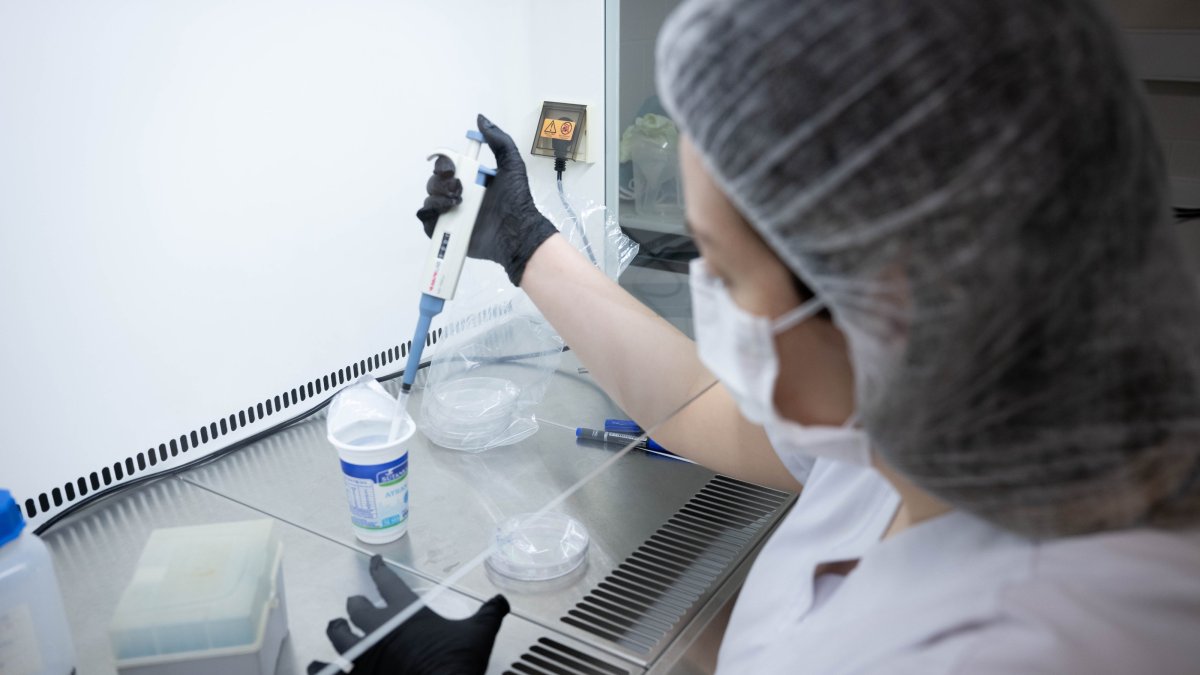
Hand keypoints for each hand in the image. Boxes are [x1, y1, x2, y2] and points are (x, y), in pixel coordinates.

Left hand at [308, 554, 509, 674]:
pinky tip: (318, 667)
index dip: (379, 569)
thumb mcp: (479, 633)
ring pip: (338, 634)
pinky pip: (326, 670)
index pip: (387, 581)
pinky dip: (321, 668)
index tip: (375, 563)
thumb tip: (502, 602)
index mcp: (405, 611)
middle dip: (356, 604)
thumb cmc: (456, 662)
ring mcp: (361, 653)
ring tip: (337, 627)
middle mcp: (378, 627)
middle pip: (356, 607)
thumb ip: (489, 613)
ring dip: (337, 630)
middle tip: (356, 604)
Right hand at [416, 114, 558, 285]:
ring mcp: (452, 213)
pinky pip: (427, 220)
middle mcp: (459, 194)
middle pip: (434, 181)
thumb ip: (499, 141)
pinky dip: (430, 215)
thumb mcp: (512, 165)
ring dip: (437, 198)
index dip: (443, 163)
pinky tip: (446, 213)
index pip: (447, 164)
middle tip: (459, 189)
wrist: (517, 232)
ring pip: (429, 199)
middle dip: (442, 182)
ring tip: (456, 203)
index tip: (450, 168)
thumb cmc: (517, 201)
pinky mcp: (447, 231)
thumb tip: (481, 119)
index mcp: (471, 178)